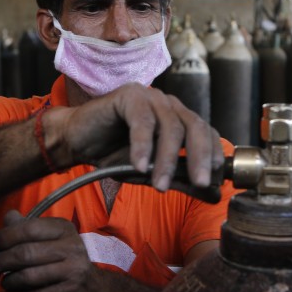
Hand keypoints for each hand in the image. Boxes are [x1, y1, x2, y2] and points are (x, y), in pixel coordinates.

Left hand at [0, 211, 106, 291]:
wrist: (94, 291)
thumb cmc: (65, 262)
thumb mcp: (51, 240)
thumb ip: (28, 228)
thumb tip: (8, 216)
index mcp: (64, 229)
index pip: (29, 229)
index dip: (5, 237)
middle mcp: (71, 247)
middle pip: (25, 253)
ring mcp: (72, 271)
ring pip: (28, 276)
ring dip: (7, 281)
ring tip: (2, 282)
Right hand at [46, 82, 223, 191]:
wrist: (77, 141)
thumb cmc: (115, 154)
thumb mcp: (152, 172)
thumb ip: (181, 180)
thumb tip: (214, 196)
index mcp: (179, 118)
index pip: (206, 132)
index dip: (213, 154)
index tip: (214, 180)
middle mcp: (168, 104)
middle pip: (195, 126)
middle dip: (200, 157)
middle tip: (200, 183)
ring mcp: (150, 97)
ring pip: (170, 126)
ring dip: (166, 159)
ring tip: (160, 186)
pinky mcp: (129, 95)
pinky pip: (142, 121)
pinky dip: (142, 146)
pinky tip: (139, 166)